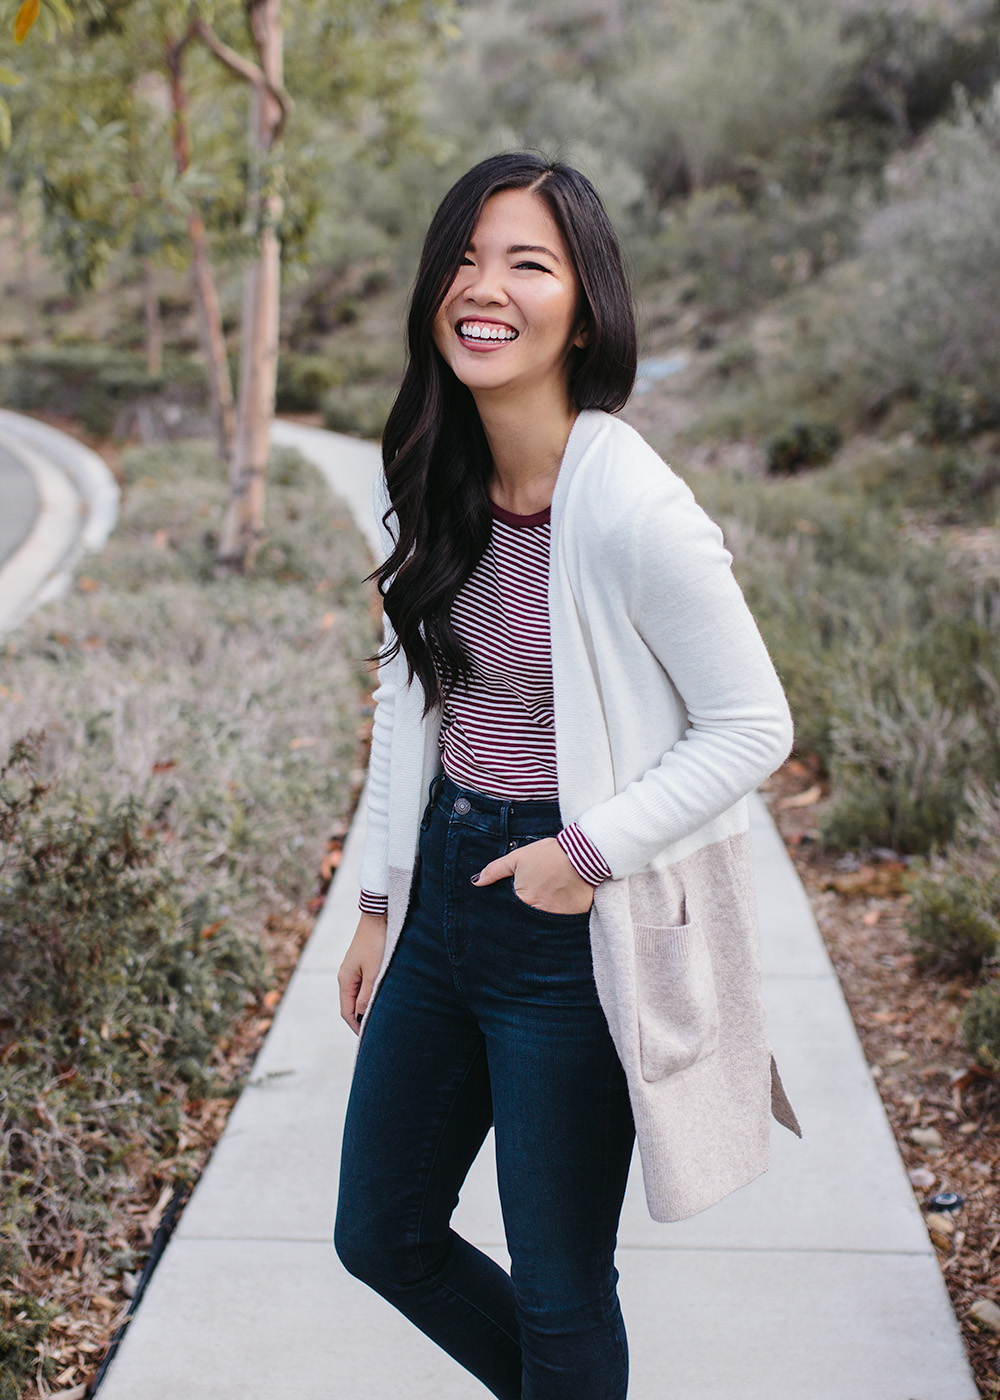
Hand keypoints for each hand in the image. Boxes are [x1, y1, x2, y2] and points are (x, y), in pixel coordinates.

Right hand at [338, 912, 386, 1034]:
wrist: (377, 916)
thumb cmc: (376, 943)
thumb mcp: (374, 972)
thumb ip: (367, 995)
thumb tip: (360, 1014)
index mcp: (345, 980)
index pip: (346, 1012)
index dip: (356, 1026)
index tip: (368, 1039)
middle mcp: (345, 976)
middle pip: (350, 1005)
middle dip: (360, 1019)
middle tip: (375, 1032)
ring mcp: (353, 969)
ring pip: (357, 995)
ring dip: (365, 1007)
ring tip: (379, 1019)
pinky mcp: (361, 963)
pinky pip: (362, 985)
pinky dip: (368, 995)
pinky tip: (380, 999)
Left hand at [472, 837, 594, 915]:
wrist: (583, 854)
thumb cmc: (548, 855)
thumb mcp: (517, 858)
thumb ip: (495, 870)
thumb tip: (476, 882)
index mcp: (523, 900)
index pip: (509, 915)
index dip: (508, 914)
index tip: (510, 912)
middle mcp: (538, 913)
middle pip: (525, 923)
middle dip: (522, 921)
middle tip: (526, 913)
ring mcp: (557, 918)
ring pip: (542, 926)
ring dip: (540, 921)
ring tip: (544, 908)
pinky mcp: (574, 918)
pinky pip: (561, 925)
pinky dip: (558, 919)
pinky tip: (559, 909)